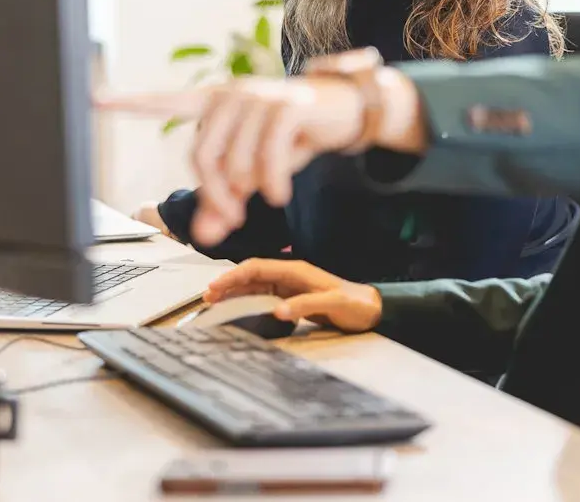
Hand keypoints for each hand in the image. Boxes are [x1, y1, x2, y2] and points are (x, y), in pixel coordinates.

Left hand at [95, 78, 366, 243]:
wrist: (347, 111)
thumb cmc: (293, 137)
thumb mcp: (255, 171)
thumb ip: (225, 199)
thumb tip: (203, 237)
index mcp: (216, 103)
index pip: (167, 101)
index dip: (131, 102)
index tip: (95, 100)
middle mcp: (232, 95)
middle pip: (202, 154)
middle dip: (214, 194)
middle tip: (229, 221)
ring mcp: (260, 97)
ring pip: (235, 158)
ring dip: (245, 191)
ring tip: (263, 200)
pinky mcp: (288, 106)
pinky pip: (268, 154)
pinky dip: (271, 181)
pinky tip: (277, 196)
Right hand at [203, 259, 381, 332]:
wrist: (371, 310)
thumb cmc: (356, 305)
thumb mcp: (334, 304)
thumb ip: (306, 306)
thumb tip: (278, 311)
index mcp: (296, 271)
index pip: (258, 267)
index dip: (234, 275)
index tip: (215, 286)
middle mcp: (290, 276)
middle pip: (251, 275)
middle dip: (228, 284)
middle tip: (207, 298)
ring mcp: (289, 287)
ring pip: (254, 286)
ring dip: (234, 293)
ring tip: (214, 303)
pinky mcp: (291, 299)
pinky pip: (263, 297)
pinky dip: (246, 301)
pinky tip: (236, 308)